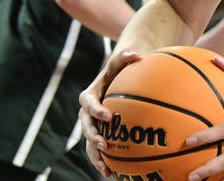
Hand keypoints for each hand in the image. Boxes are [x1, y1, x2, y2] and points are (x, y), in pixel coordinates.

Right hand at [79, 51, 142, 176]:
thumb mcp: (124, 59)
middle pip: (86, 126)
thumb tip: (136, 54)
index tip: (107, 116)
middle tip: (104, 144)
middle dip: (93, 136)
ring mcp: (94, 124)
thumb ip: (127, 56)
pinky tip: (116, 174)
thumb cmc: (124, 67)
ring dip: (96, 156)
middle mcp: (88, 111)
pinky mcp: (103, 133)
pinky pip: (102, 149)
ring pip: (90, 142)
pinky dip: (106, 161)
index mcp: (91, 94)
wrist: (122, 76)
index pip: (88, 102)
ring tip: (105, 169)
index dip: (95, 110)